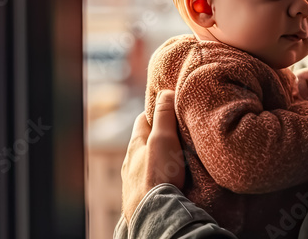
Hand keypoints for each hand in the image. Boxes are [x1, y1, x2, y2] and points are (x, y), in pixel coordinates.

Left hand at [121, 90, 185, 222]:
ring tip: (174, 160)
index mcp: (135, 145)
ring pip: (145, 163)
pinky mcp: (139, 198)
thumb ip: (164, 116)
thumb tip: (165, 92)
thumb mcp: (163, 139)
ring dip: (157, 159)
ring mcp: (133, 182)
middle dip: (158, 137)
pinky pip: (149, 181)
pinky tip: (167, 181)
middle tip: (177, 134)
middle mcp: (130, 163)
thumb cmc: (157, 175)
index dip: (157, 112)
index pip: (143, 120)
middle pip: (144, 142)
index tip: (170, 109)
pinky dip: (158, 177)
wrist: (154, 215)